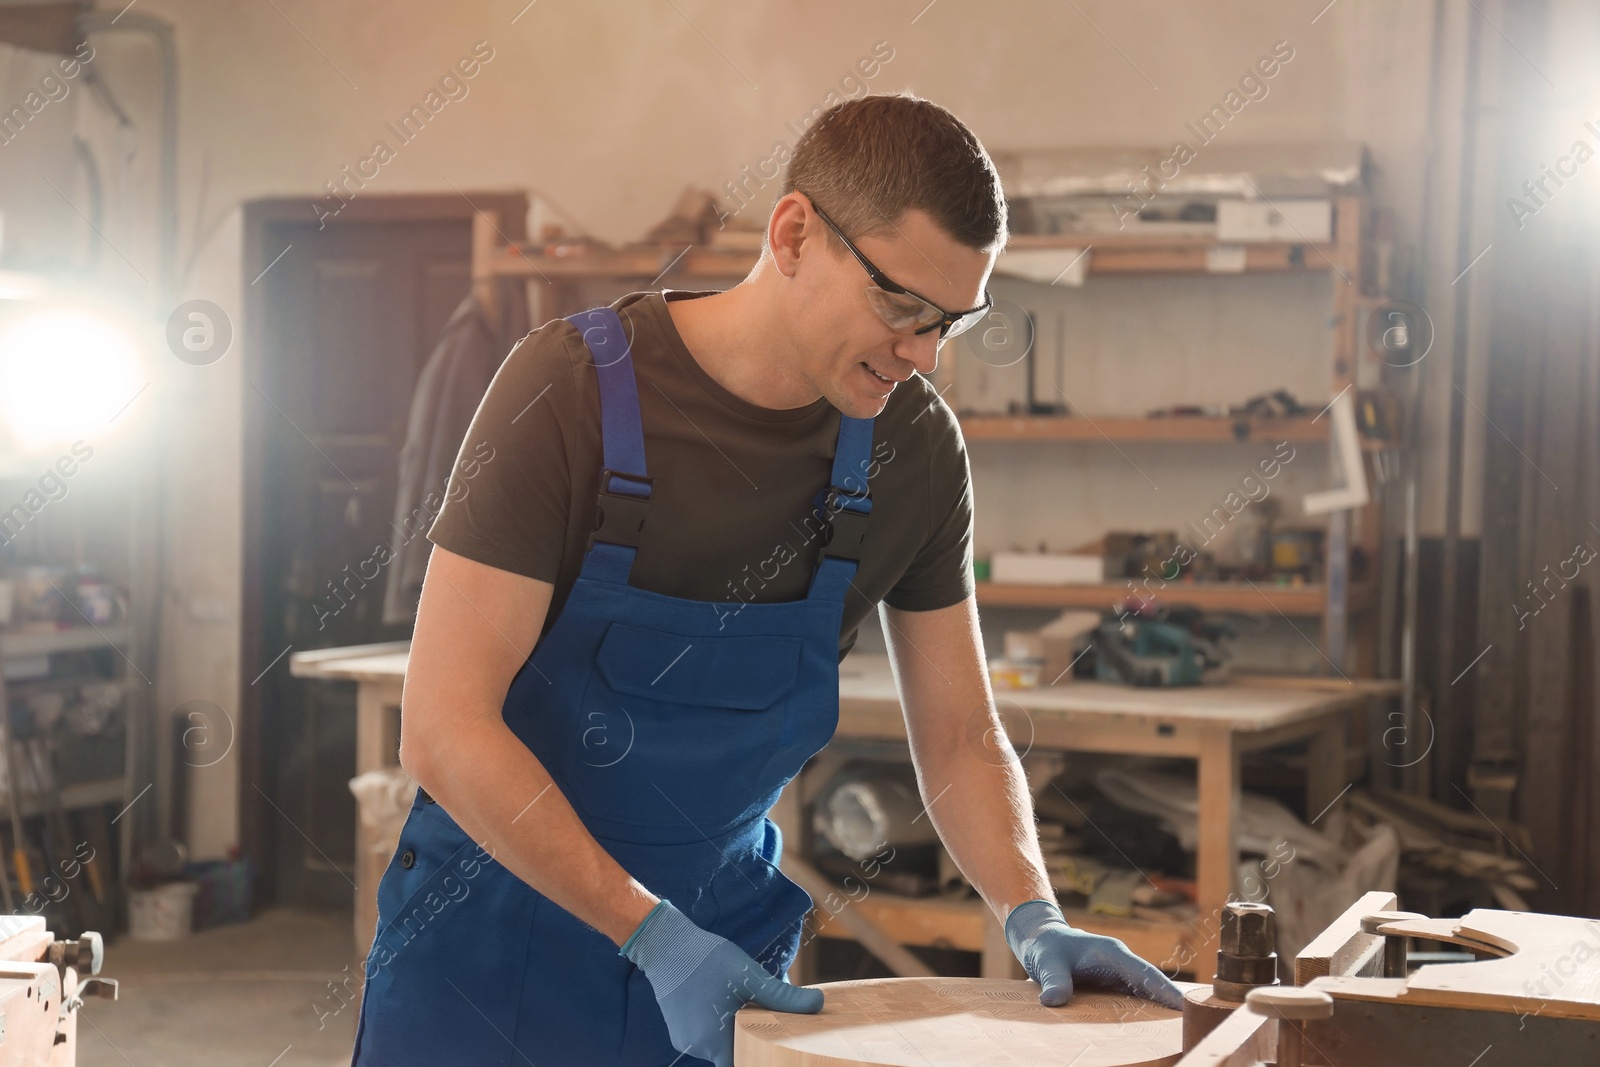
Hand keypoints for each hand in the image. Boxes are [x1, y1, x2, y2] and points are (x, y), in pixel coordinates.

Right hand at [620, 900, 823, 1066]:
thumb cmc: (708, 961)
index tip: (771, 1047)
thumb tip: (818, 1004)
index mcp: (715, 1042)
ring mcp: (684, 1039)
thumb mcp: (750, 977)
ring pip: (717, 1043)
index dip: (759, 1059)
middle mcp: (697, 1047)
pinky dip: (715, 1024)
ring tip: (740, 1005)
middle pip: (731, 1054)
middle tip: (762, 1019)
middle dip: (749, 1039)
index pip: (741, 1065)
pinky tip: (721, 1002)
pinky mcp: (677, 1029)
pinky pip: (703, 1035)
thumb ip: (784, 997)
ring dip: (731, 1030)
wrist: (666, 944)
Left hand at [1004, 898, 1184, 1010]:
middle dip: (1172, 1002)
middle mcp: (1121, 962)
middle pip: (1153, 984)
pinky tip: (1155, 1028)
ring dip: (1161, 1008)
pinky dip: (1146, 1010)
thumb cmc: (1047, 947)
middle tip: (1193, 1023)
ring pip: (1147, 992)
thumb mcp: (1047, 962)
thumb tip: (1053, 1001)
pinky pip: (1135, 998)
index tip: (1185, 1005)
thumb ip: (1054, 980)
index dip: (1165, 989)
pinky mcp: (1114, 984)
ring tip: (1181, 1030)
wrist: (1042, 941)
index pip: (1145, 972)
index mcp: (1112, 952)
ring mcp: (1120, 973)